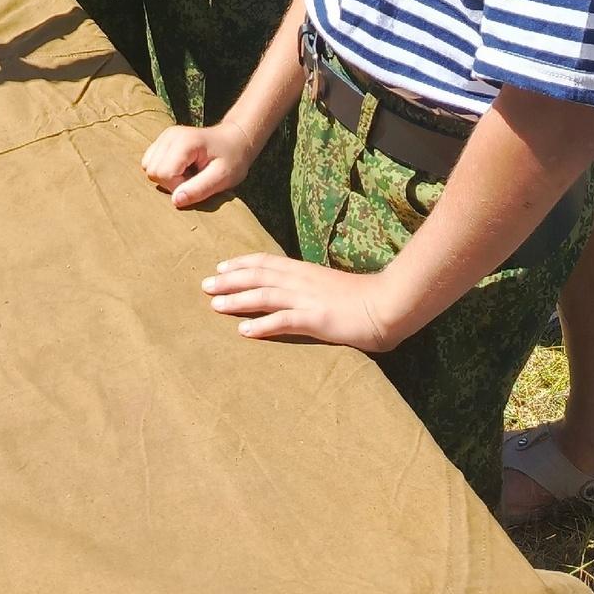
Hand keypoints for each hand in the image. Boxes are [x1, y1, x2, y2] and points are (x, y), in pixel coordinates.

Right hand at [141, 120, 255, 207]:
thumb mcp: (222, 178)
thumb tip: (175, 201)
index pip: (164, 173)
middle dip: (171, 183)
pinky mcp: (162, 140)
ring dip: (166, 177)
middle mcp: (169, 135)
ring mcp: (164, 136)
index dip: (178, 186)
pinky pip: (150, 162)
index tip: (198, 183)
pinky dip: (163, 171)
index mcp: (184, 142)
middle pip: (153, 171)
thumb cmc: (232, 159)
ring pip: (148, 167)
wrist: (235, 140)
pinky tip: (181, 169)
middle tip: (193, 179)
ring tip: (188, 174)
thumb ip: (199, 189)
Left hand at [202, 254, 397, 351]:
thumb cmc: (363, 298)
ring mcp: (307, 299)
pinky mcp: (316, 319)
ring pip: (264, 295)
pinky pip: (283, 321)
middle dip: (229, 279)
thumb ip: (311, 287)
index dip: (241, 263)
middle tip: (205, 284)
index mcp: (304, 271)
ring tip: (214, 305)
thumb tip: (295, 294)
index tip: (220, 266)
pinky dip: (262, 325)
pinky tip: (244, 331)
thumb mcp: (330, 286)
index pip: (266, 262)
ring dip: (237, 299)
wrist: (388, 304)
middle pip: (258, 275)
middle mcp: (301, 281)